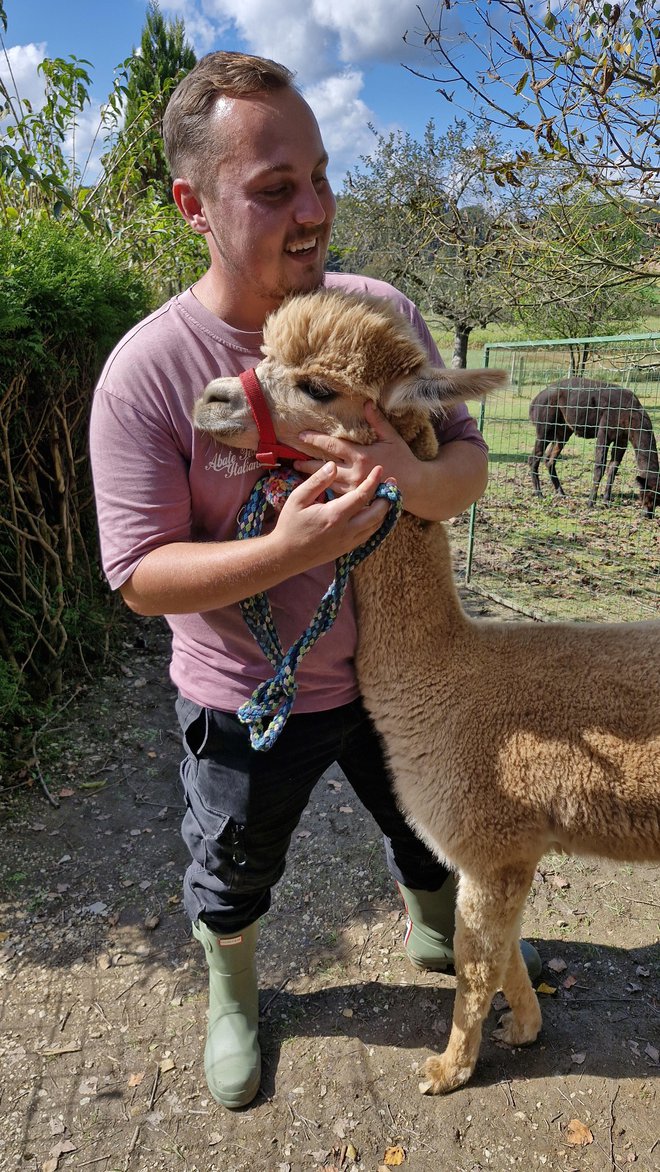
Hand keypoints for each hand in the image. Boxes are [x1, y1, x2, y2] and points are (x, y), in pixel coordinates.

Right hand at [270, 459, 390, 569]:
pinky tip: (375, 513)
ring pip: (376, 526)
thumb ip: (317, 481)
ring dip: (384, 510)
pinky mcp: (348, 549)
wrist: (286, 555)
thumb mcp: (298, 499)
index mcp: (335, 515)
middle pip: (377, 513)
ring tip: (387, 496)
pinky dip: (376, 522)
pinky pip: (369, 535)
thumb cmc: (290, 525)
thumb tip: (333, 465)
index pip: (362, 495)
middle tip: (392, 483)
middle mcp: (346, 530)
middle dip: (387, 497)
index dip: (374, 481)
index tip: (380, 469)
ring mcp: (349, 542)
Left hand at [295, 401, 419, 499]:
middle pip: (323, 467)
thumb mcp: (392, 438)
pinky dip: (325, 491)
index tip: (301, 436)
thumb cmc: (403, 460)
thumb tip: (367, 403)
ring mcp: (354, 488)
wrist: (414, 486)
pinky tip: (316, 489)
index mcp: (361, 455)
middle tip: (293, 462)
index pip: (332, 445)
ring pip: (328, 483)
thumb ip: (377, 421)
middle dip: (306, 464)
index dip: (315, 439)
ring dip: (313, 479)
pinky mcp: (356, 499)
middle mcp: (354, 473)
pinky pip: (337, 495)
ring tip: (299, 474)